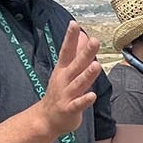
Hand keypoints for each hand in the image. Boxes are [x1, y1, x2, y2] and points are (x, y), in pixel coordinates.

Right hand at [38, 22, 102, 136]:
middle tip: (94, 40)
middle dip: (85, 52)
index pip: (66, 51)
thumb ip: (76, 54)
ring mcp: (66, 95)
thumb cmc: (60, 92)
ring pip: (78, 83)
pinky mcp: (69, 109)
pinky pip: (78, 105)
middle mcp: (64, 80)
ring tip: (96, 65)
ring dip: (87, 74)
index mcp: (63, 69)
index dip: (70, 37)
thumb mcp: (66, 71)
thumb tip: (84, 36)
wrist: (46, 119)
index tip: (74, 24)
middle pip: (76, 64)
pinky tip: (92, 95)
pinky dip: (85, 100)